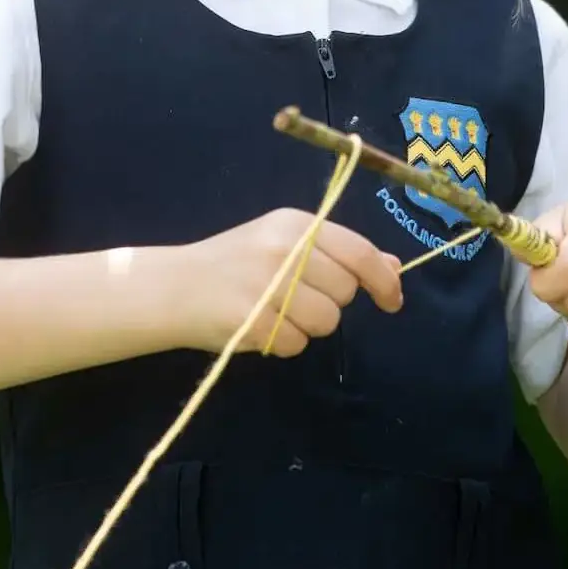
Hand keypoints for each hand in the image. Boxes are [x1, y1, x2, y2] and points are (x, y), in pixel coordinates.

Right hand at [177, 209, 403, 357]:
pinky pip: (296, 344)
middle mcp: (284, 250)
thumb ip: (339, 253)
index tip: (393, 301)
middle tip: (297, 297)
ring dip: (309, 327)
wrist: (174, 287)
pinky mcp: (253, 322)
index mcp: (295, 224)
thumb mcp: (286, 243)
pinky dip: (284, 343)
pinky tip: (260, 326)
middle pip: (344, 292)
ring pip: (326, 323)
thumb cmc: (235, 262)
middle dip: (331, 303)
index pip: (359, 253)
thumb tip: (394, 267)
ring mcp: (267, 286)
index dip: (383, 280)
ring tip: (277, 313)